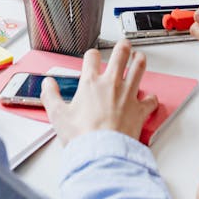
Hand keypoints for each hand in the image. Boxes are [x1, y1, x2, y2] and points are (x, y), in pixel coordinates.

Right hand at [42, 39, 157, 143]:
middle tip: (124, 45)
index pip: (92, 57)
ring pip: (139, 68)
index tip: (92, 57)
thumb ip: (51, 97)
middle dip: (123, 47)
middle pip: (121, 54)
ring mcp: (127, 94)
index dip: (92, 55)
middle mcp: (111, 83)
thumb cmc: (82, 137)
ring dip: (139, 61)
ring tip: (139, 58)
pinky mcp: (139, 109)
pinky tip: (150, 98)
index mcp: (91, 83)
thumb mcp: (58, 116)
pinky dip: (151, 99)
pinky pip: (150, 100)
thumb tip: (47, 84)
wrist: (102, 153)